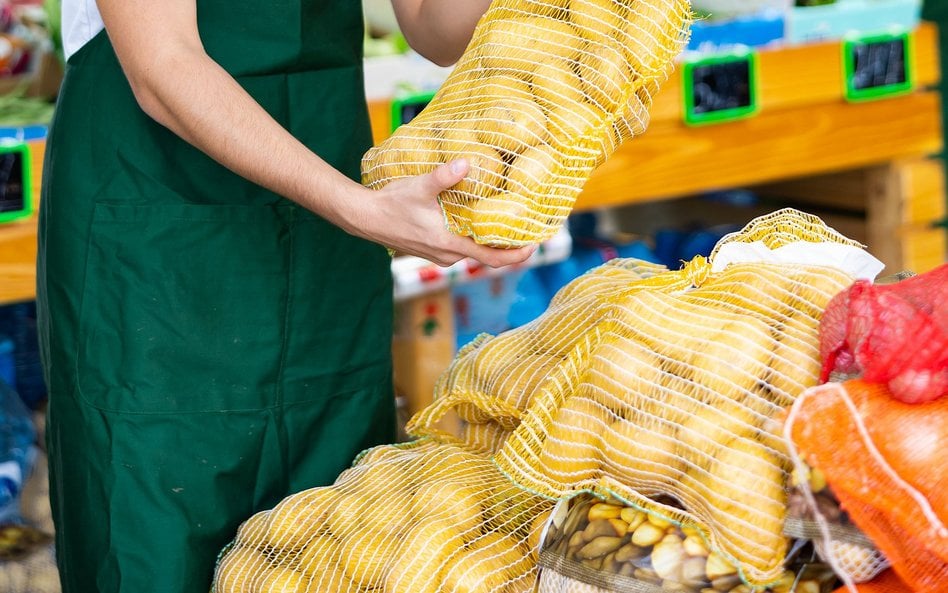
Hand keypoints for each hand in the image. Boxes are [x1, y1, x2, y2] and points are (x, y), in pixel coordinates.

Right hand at [353, 159, 537, 267]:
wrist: (365, 217)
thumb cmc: (391, 204)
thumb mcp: (420, 187)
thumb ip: (445, 176)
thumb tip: (467, 162)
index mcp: (449, 244)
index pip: (491, 258)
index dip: (516, 255)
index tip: (535, 246)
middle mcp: (448, 255)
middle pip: (486, 256)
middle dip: (508, 246)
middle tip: (528, 230)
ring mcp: (439, 254)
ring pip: (473, 251)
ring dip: (491, 242)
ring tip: (509, 225)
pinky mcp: (432, 248)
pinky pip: (461, 246)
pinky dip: (474, 238)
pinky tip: (479, 221)